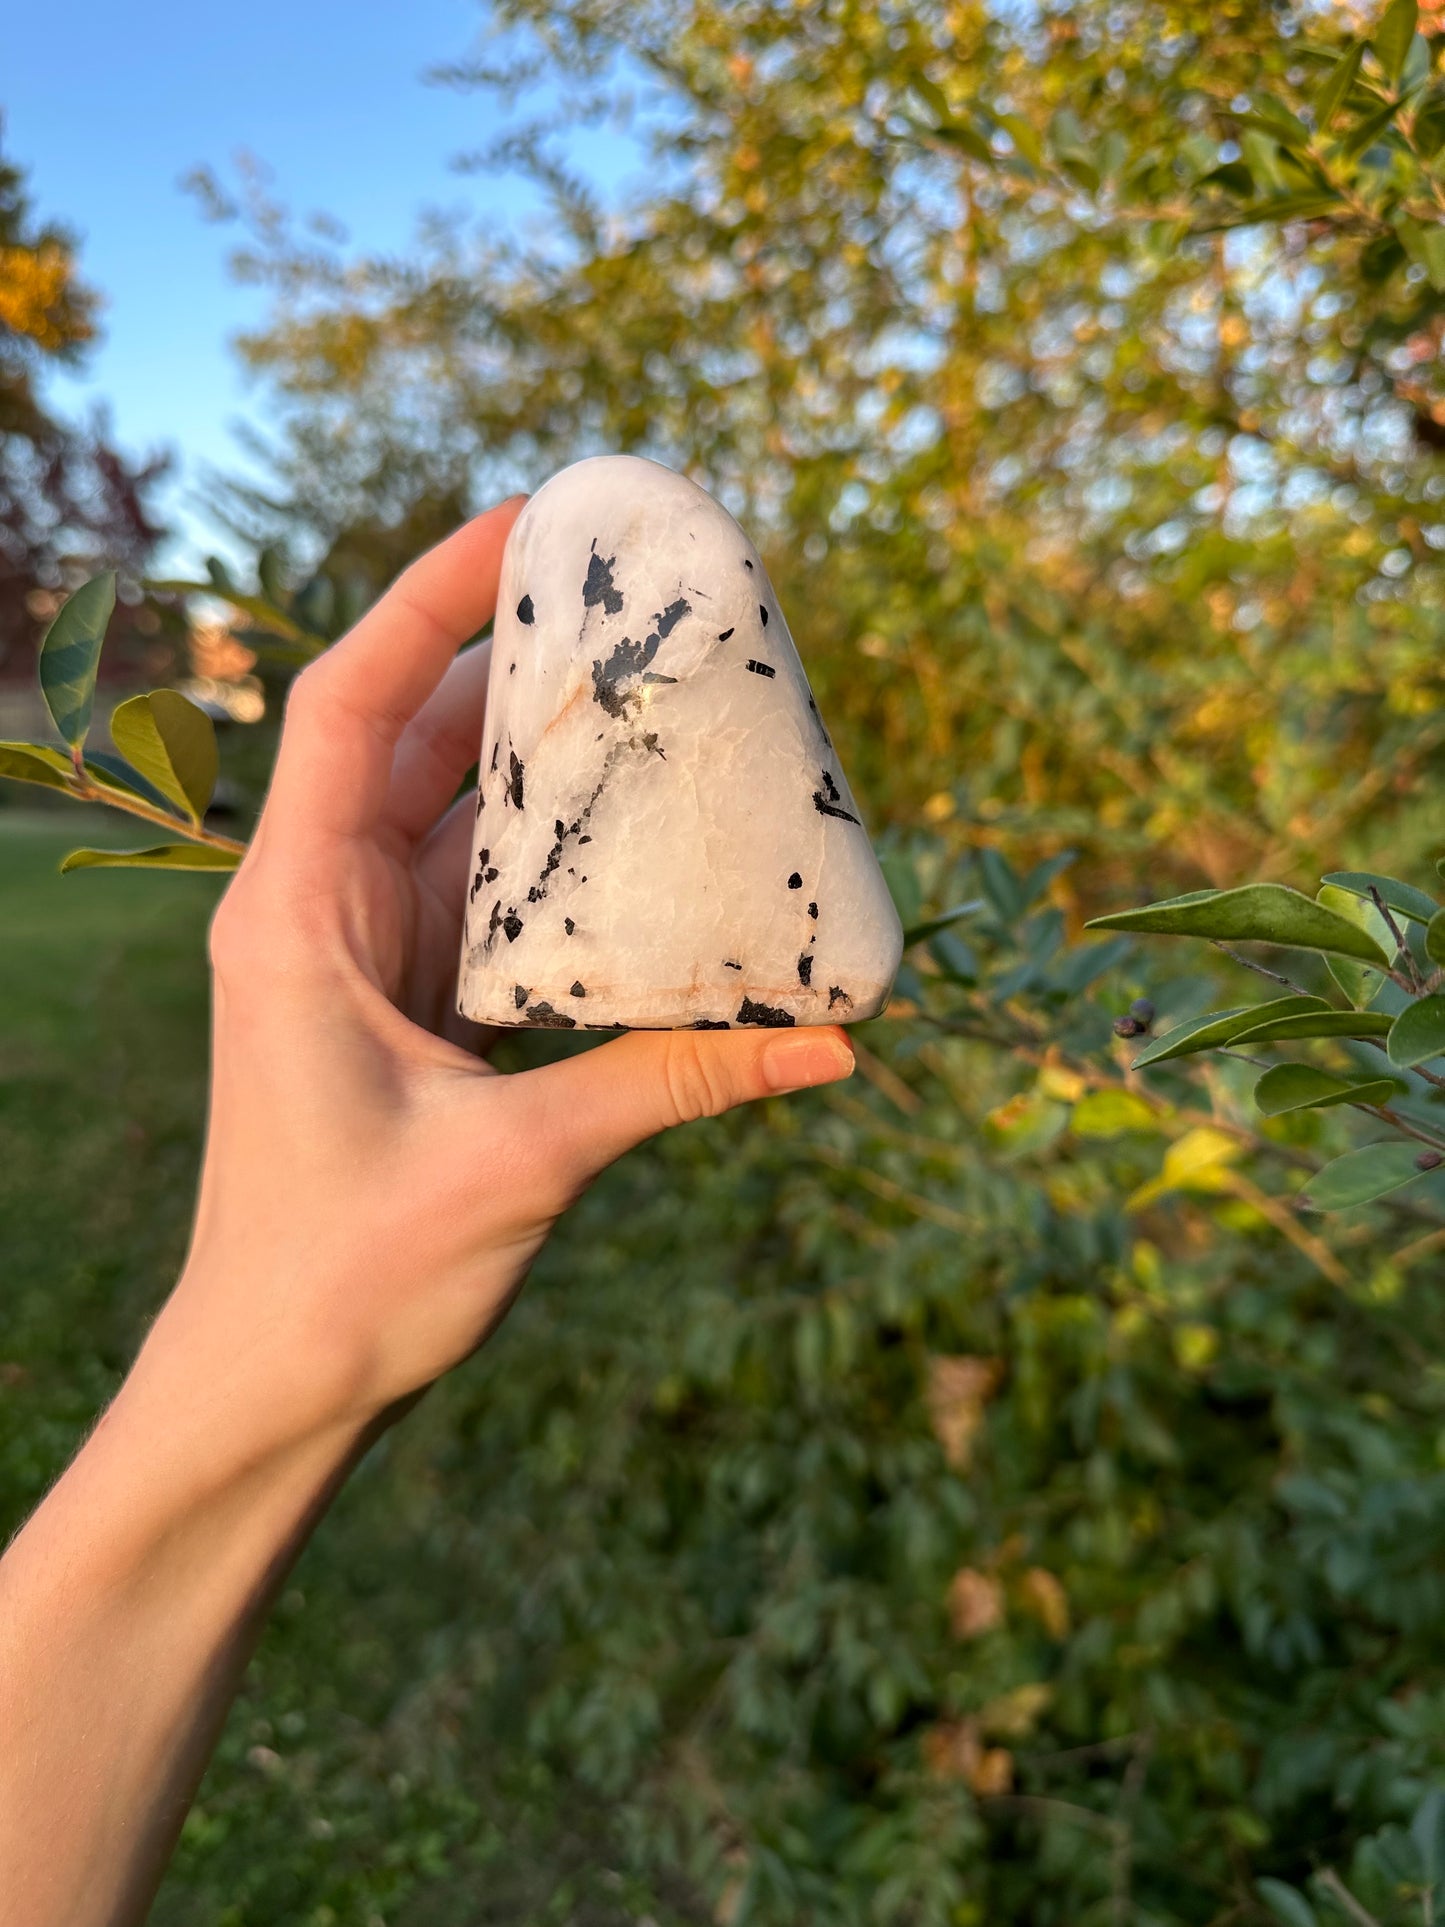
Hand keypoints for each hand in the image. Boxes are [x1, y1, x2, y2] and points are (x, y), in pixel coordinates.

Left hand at [161, 499, 855, 1440]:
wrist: (275, 1383)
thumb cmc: (347, 1277)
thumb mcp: (520, 1163)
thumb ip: (672, 1081)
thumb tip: (832, 1042)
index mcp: (296, 914)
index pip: (349, 704)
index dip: (430, 598)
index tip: (527, 522)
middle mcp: (320, 911)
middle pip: (415, 740)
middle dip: (514, 660)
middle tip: (628, 595)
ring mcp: (364, 955)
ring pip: (456, 815)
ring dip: (541, 757)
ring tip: (649, 688)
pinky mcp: (409, 1005)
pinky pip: (486, 897)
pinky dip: (554, 858)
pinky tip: (637, 832)